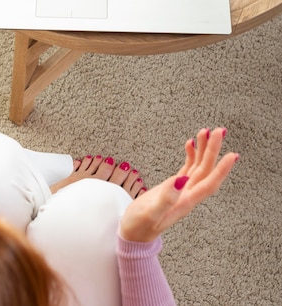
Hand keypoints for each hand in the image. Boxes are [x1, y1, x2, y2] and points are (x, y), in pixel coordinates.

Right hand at [120, 127, 238, 242]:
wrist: (133, 234)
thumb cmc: (139, 226)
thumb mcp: (150, 213)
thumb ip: (165, 199)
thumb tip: (180, 181)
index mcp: (186, 202)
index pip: (209, 183)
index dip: (222, 170)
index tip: (232, 154)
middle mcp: (188, 195)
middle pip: (206, 170)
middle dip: (213, 150)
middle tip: (220, 131)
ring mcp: (182, 190)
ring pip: (198, 167)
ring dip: (204, 150)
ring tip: (207, 131)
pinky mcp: (174, 187)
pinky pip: (188, 168)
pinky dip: (191, 155)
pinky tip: (191, 143)